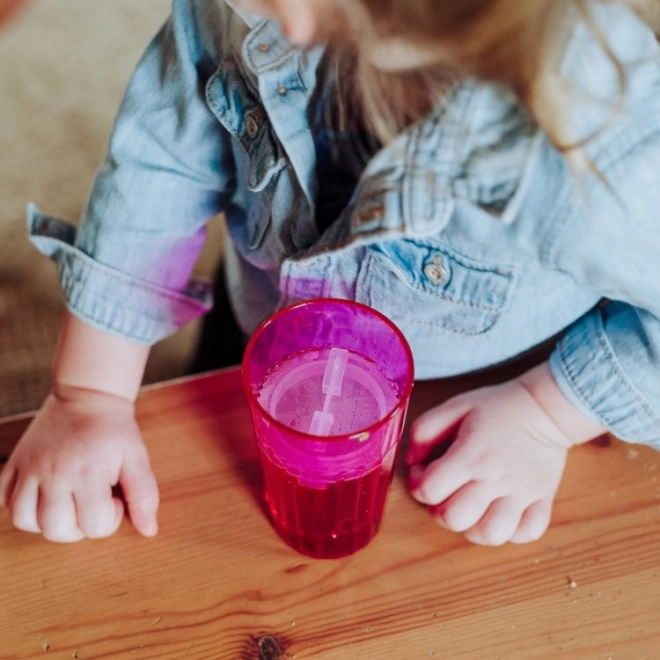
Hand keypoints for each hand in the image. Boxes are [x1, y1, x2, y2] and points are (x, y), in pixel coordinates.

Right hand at [0, 387, 158, 541]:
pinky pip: (3, 499)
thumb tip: (149, 531)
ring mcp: (30, 468)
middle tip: (91, 503)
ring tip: (66, 503)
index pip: (95, 526)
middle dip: (79, 527)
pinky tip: (42, 495)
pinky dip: (20, 505)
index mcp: (88, 473)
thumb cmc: (114, 430)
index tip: (113, 496)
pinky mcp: (15, 463)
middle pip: (56, 530)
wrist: (88, 396)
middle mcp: (55, 473)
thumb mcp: (137, 458)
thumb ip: (144, 495)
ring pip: (24, 520)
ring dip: (46, 522)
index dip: (110, 519)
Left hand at [405, 364, 604, 545]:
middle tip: (444, 495)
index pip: (429, 491)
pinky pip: (527, 533)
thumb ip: (424, 430)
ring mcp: (521, 494)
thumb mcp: (454, 406)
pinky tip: (499, 515)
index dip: (417, 486)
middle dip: (439, 511)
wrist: (544, 407)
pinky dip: (510, 532)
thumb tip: (413, 462)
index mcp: (471, 456)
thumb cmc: (497, 407)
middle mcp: (495, 480)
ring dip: (472, 528)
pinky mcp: (542, 501)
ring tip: (470, 510)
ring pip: (490, 535)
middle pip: (455, 519)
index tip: (424, 474)